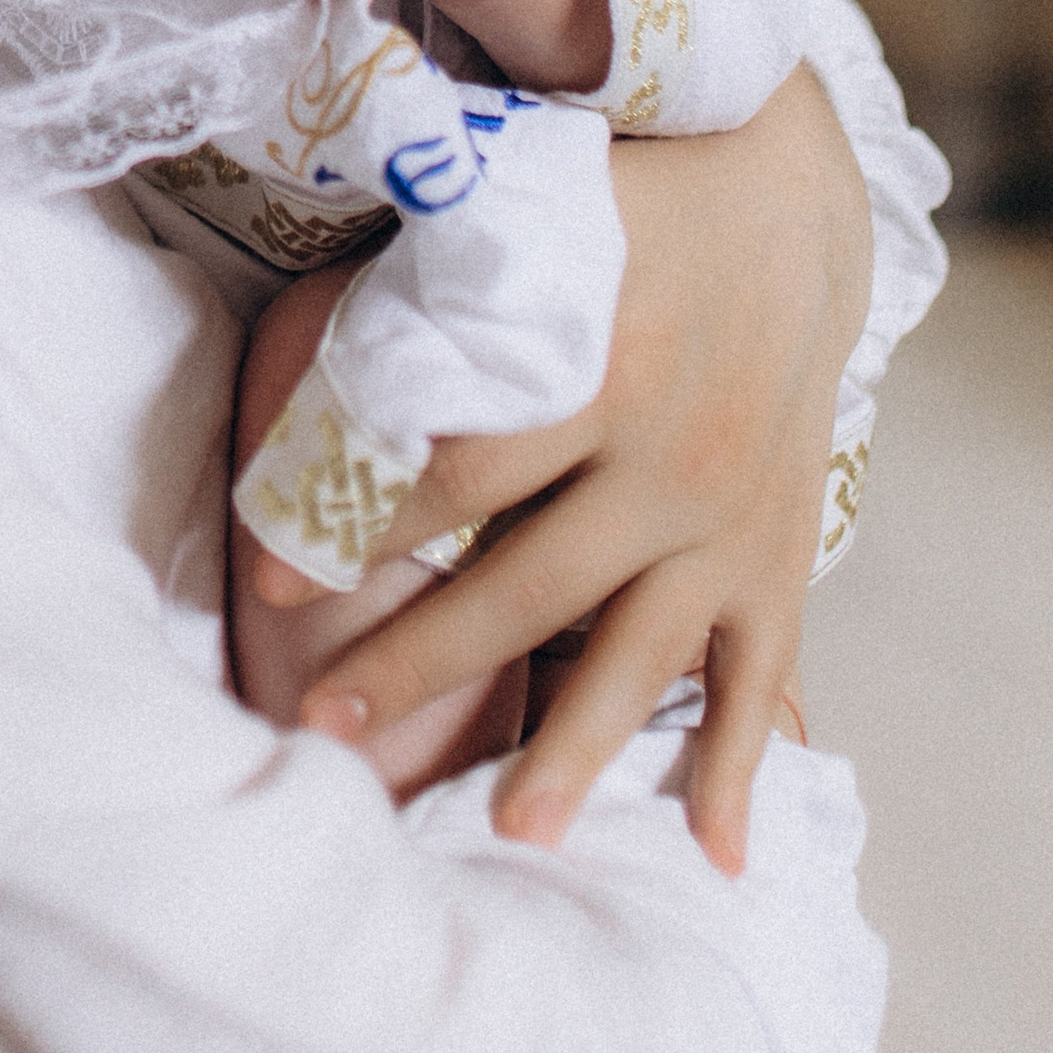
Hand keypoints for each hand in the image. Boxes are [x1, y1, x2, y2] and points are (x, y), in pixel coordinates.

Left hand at [278, 65, 868, 872]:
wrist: (787, 195)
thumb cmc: (620, 196)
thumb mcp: (532, 199)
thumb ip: (436, 257)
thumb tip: (300, 276)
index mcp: (599, 363)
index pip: (457, 470)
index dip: (356, 525)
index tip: (265, 577)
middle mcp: (670, 455)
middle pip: (527, 587)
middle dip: (418, 663)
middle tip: (321, 726)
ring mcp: (730, 516)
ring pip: (639, 655)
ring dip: (572, 749)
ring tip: (507, 832)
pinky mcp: (779, 552)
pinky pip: (761, 675)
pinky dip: (743, 767)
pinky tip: (720, 858)